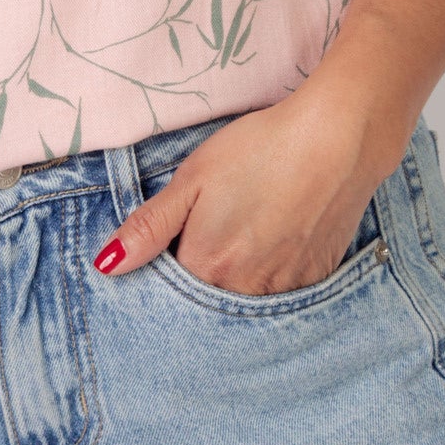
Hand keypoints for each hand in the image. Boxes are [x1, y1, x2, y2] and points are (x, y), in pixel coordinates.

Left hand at [94, 70, 407, 296]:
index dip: (165, 269)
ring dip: (236, 282)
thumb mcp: (193, 179)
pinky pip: (282, 295)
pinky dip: (270, 278)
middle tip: (214, 232)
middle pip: (207, 303)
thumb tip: (106, 266)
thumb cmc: (260, 150)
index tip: (172, 244)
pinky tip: (274, 241)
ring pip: (245, 302)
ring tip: (245, 234)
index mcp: (207, 267)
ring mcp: (285, 290)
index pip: (168, 292)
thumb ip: (149, 227)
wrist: (338, 140)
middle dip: (199, 281)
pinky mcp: (316, 279)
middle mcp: (245, 291)